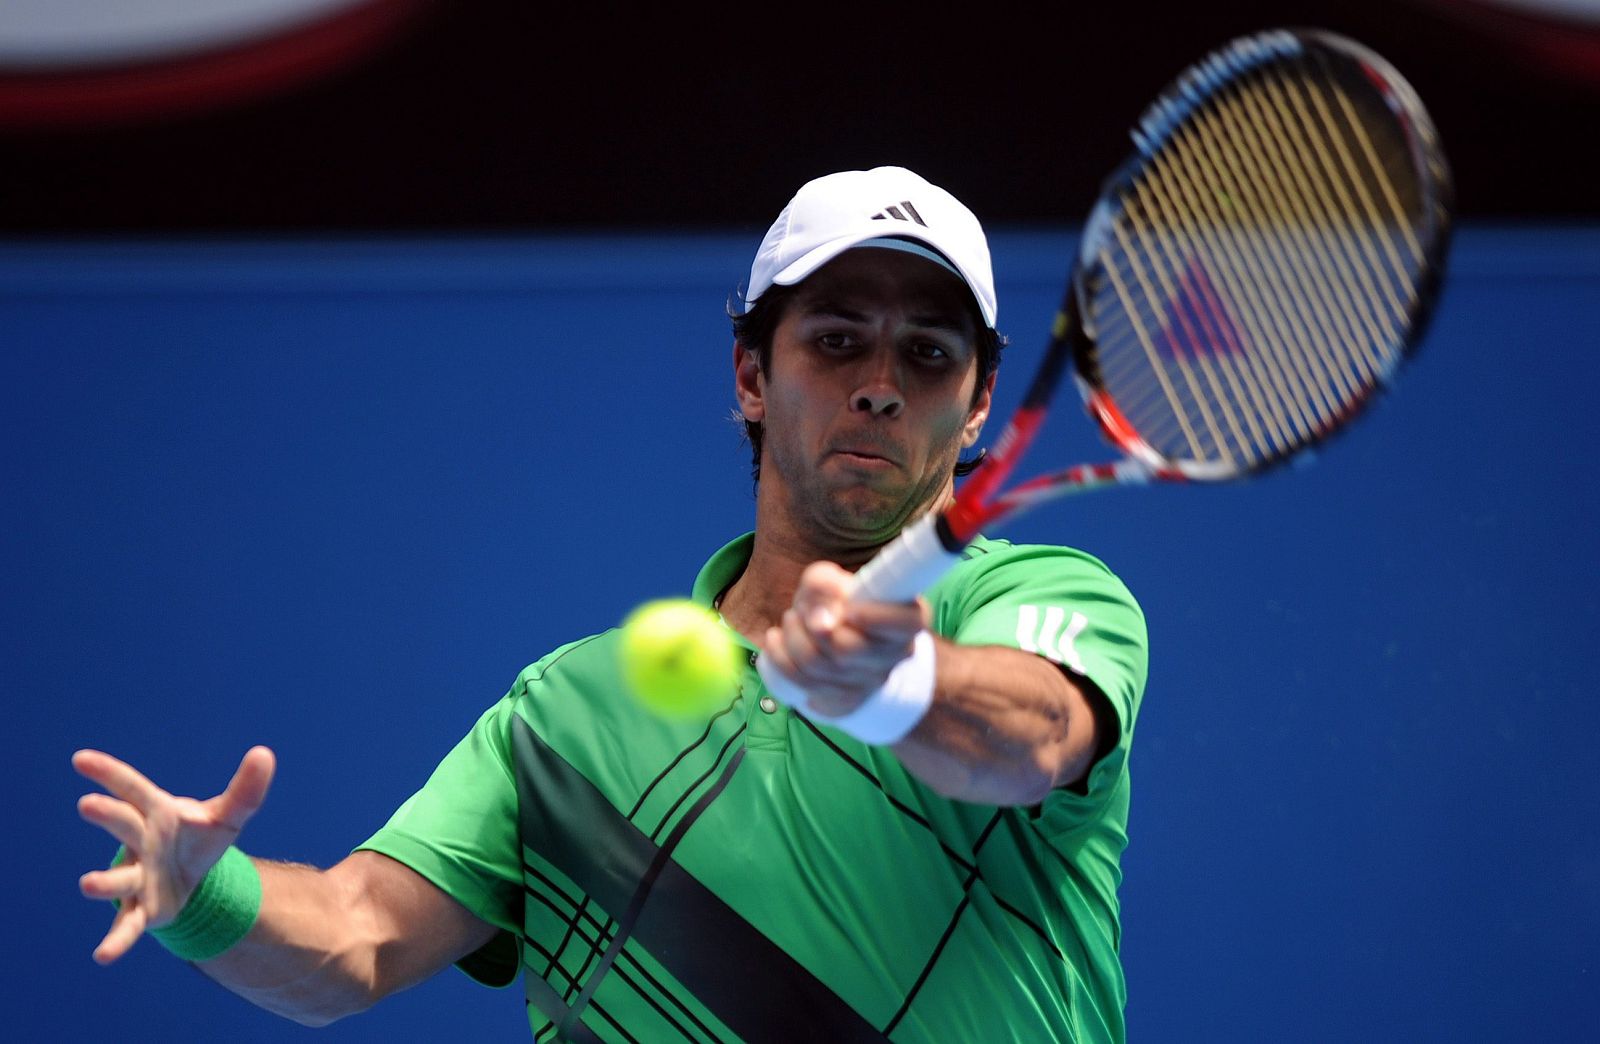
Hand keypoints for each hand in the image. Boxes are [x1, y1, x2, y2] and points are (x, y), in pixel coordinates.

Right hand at [73, 746, 274, 963]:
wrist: (193, 877)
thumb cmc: (199, 836)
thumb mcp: (227, 814)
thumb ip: (246, 790)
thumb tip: (265, 753)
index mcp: (156, 813)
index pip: (133, 789)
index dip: (109, 773)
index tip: (80, 759)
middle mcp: (140, 842)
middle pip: (123, 825)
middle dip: (107, 815)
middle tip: (87, 804)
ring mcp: (137, 876)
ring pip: (119, 878)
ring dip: (104, 882)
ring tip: (86, 884)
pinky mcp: (142, 908)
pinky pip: (127, 925)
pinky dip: (116, 940)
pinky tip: (103, 956)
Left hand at [760, 561, 928, 716]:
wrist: (841, 639)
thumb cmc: (841, 603)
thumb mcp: (834, 582)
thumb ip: (825, 581)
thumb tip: (826, 603)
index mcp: (905, 621)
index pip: (905, 623)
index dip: (874, 617)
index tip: (848, 609)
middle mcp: (895, 655)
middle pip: (846, 648)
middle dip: (811, 624)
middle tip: (802, 610)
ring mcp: (870, 683)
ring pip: (818, 665)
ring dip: (792, 637)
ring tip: (789, 621)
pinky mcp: (844, 701)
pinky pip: (802, 683)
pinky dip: (780, 657)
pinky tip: (776, 641)